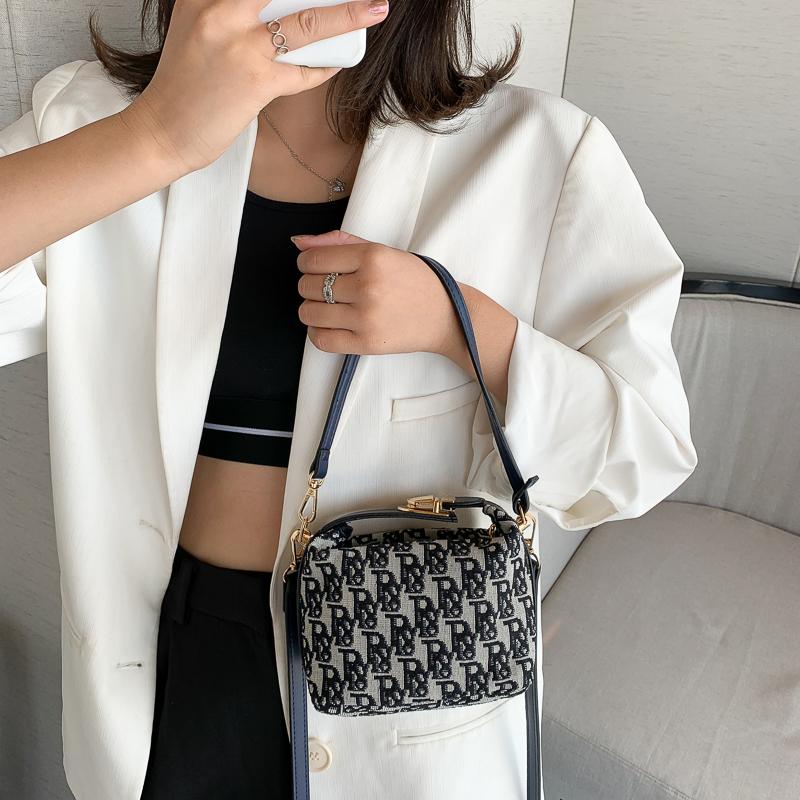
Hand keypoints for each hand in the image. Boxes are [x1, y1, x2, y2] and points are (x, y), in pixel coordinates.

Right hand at [120, 0, 389, 174]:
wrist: (164, 130)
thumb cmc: (185, 83)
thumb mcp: (196, 28)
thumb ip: (229, 10)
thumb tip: (280, 5)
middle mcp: (220, 13)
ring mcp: (239, 47)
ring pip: (307, 23)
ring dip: (348, 15)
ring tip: (375, 8)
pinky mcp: (255, 82)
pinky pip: (304, 72)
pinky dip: (326, 67)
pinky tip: (340, 61)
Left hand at [293, 231, 462, 357]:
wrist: (445, 315)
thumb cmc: (413, 281)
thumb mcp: (382, 251)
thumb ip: (339, 242)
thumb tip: (298, 243)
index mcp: (372, 257)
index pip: (312, 259)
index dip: (306, 264)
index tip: (315, 268)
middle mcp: (368, 286)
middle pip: (307, 286)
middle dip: (310, 286)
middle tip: (328, 289)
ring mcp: (367, 317)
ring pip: (309, 313)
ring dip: (311, 309)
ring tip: (328, 307)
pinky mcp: (367, 343)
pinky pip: (321, 340)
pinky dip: (317, 332)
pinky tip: (330, 325)